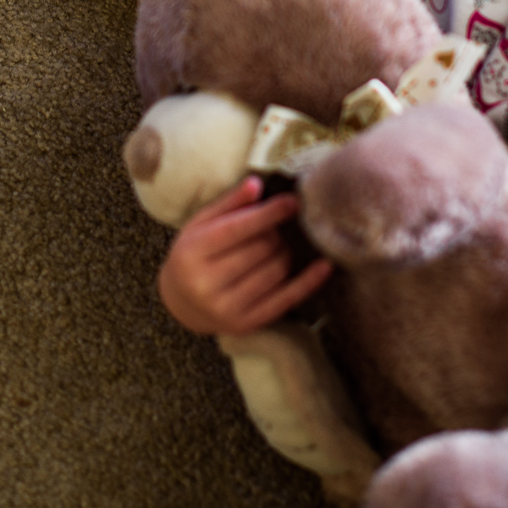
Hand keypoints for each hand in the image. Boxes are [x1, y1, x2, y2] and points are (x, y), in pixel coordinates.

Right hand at [157, 176, 332, 335]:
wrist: (181, 303)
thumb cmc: (194, 254)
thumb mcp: (200, 223)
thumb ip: (228, 203)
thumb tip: (257, 184)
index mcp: (192, 253)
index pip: (238, 229)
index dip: (269, 213)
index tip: (293, 201)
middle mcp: (206, 284)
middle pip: (261, 249)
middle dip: (276, 233)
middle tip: (276, 228)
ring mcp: (227, 307)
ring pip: (276, 270)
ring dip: (286, 252)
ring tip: (279, 244)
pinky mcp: (246, 323)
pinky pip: (286, 299)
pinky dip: (309, 281)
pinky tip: (325, 265)